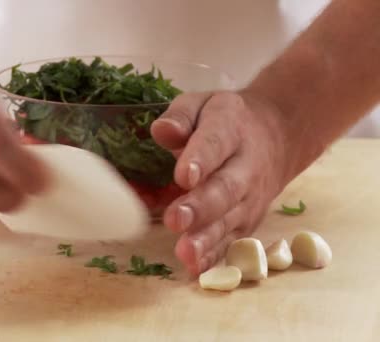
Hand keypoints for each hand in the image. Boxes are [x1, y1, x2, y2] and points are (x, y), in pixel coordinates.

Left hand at [151, 91, 289, 274]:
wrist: (278, 136)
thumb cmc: (227, 120)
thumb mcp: (203, 104)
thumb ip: (181, 116)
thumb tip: (162, 131)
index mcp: (230, 128)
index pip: (215, 143)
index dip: (200, 159)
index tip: (183, 175)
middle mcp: (245, 166)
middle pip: (225, 188)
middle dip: (201, 206)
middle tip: (176, 219)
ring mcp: (250, 197)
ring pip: (230, 219)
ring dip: (207, 238)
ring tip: (185, 252)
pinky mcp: (248, 220)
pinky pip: (232, 239)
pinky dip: (215, 256)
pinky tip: (194, 268)